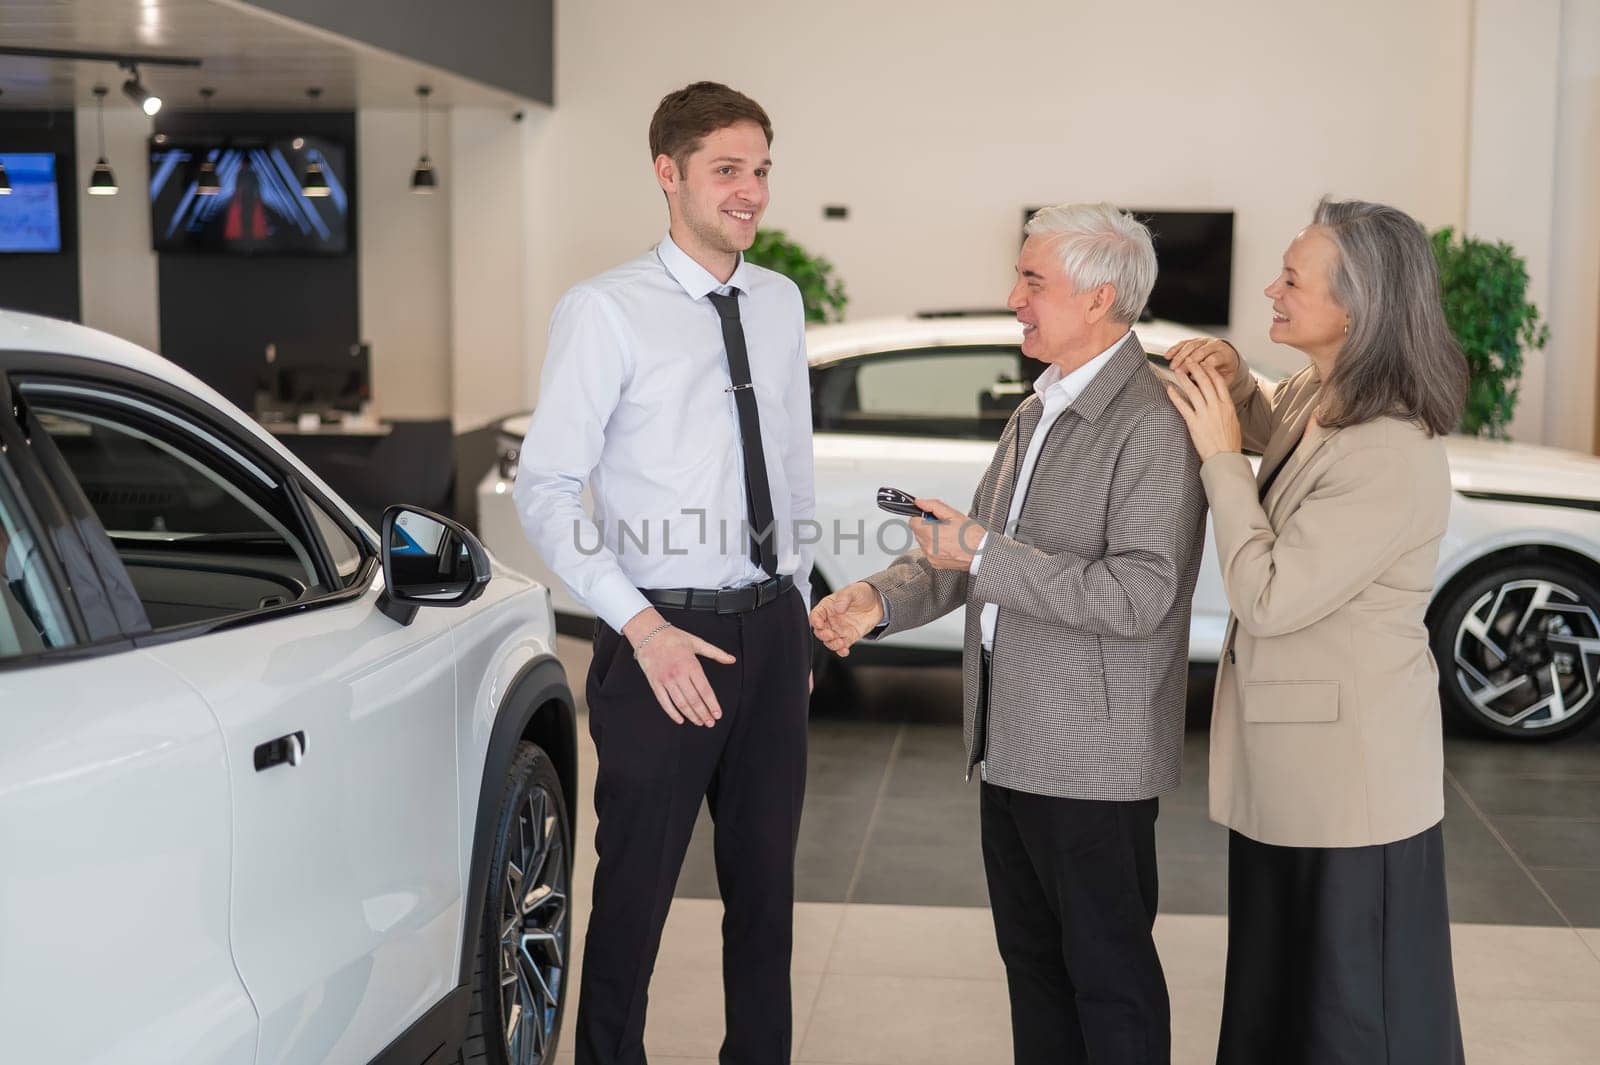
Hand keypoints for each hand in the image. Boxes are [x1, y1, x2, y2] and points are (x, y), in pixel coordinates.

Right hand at [621, 608, 735, 726]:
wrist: (649, 633)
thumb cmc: (673, 637)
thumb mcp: (697, 643)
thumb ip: (716, 653)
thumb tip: (731, 659)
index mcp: (691, 664)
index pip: (705, 690)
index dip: (712, 704)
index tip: (717, 714)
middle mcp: (679, 674)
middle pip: (694, 700)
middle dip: (704, 713)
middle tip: (710, 722)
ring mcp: (666, 680)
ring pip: (681, 703)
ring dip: (691, 715)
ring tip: (699, 722)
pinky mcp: (655, 683)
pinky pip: (664, 702)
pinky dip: (672, 713)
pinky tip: (680, 719)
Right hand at [810, 581, 884, 657]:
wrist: (877, 602)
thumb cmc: (862, 593)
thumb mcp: (853, 591)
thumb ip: (844, 598)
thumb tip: (838, 608)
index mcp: (827, 607)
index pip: (815, 615)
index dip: (815, 621)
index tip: (819, 624)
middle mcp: (831, 620)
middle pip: (820, 631)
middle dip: (823, 635)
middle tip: (831, 635)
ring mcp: (839, 630)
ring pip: (829, 641)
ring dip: (832, 644)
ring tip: (841, 643)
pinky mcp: (848, 637)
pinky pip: (842, 647)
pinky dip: (841, 651)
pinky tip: (844, 651)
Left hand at [911, 498, 985, 570]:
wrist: (982, 552)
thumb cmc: (971, 535)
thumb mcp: (953, 514)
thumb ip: (933, 506)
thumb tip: (920, 503)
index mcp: (931, 534)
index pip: (913, 522)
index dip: (922, 516)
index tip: (930, 516)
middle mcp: (928, 548)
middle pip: (917, 532)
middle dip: (927, 527)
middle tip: (943, 526)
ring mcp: (931, 557)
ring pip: (922, 542)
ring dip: (930, 537)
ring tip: (947, 536)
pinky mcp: (935, 564)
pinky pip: (929, 552)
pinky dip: (935, 547)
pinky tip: (947, 544)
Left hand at [1166, 361, 1242, 462]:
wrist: (1225, 458)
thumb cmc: (1230, 443)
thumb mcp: (1233, 422)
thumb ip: (1226, 410)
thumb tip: (1221, 402)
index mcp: (1228, 405)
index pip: (1218, 382)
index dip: (1210, 370)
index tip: (1205, 363)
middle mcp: (1216, 407)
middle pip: (1205, 382)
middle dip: (1196, 368)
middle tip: (1188, 360)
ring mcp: (1205, 414)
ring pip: (1193, 391)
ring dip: (1184, 379)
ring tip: (1177, 370)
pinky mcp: (1194, 423)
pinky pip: (1182, 406)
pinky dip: (1175, 396)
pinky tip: (1169, 389)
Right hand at [1167, 338, 1239, 386]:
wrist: (1230, 358)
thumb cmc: (1227, 371)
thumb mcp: (1226, 378)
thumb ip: (1215, 381)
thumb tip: (1199, 385)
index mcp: (1225, 355)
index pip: (1213, 359)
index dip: (1202, 368)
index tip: (1193, 377)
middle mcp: (1215, 345)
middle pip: (1200, 351)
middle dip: (1188, 362)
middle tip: (1179, 372)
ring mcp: (1205, 341)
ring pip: (1191, 345)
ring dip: (1180, 356)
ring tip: (1172, 366)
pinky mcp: (1196, 340)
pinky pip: (1184, 343)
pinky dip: (1175, 349)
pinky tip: (1168, 356)